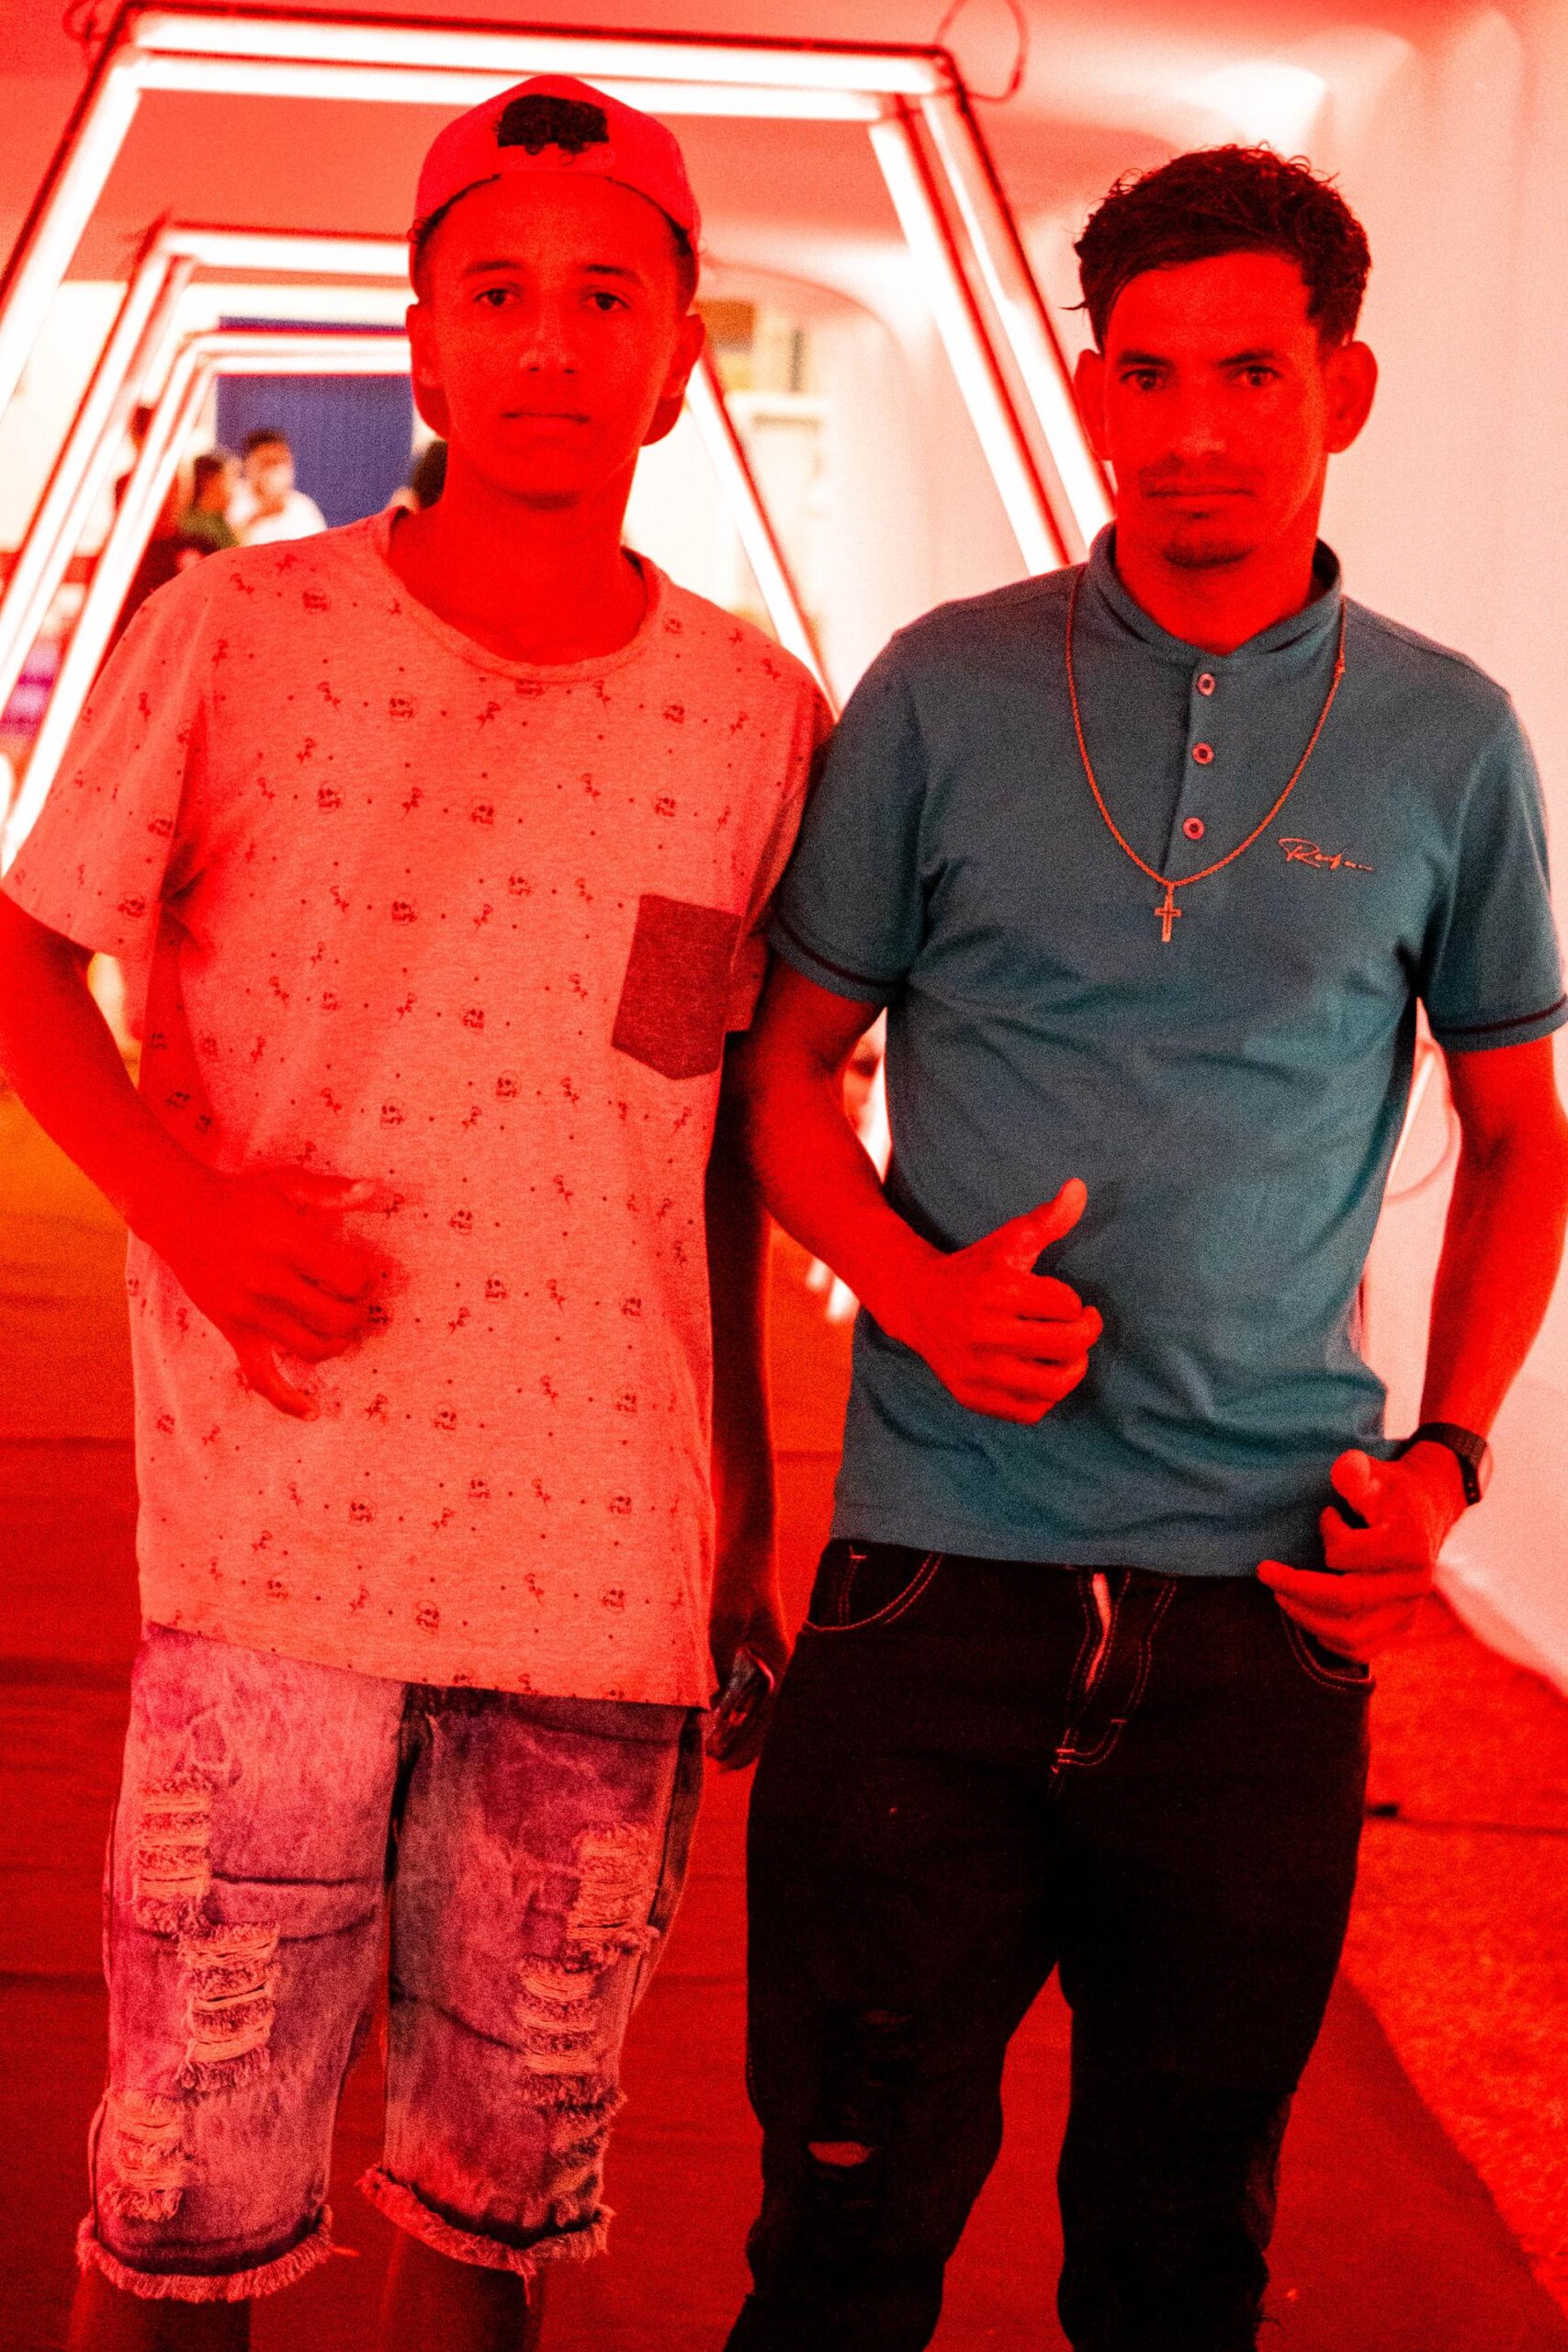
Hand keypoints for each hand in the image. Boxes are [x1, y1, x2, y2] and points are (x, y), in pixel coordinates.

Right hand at [142, 1163, 392, 1417]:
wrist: (178, 1213)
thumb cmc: (240, 1196)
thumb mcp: (287, 1183)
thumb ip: (332, 1191)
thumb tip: (377, 1191)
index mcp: (288, 1243)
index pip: (349, 1279)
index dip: (364, 1281)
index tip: (359, 1275)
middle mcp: (269, 1281)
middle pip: (335, 1317)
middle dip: (357, 1314)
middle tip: (356, 1304)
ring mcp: (249, 1311)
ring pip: (311, 1347)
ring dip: (337, 1343)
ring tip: (340, 1330)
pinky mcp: (233, 1331)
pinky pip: (261, 1376)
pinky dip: (287, 1399)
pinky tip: (312, 1411)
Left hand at [708, 1539, 789, 1772]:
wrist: (744, 1541)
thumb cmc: (739, 1580)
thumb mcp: (725, 1623)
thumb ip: (718, 1663)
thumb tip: (708, 1704)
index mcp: (782, 1662)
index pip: (770, 1718)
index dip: (750, 1745)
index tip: (727, 1763)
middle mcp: (776, 1662)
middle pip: (764, 1716)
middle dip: (742, 1742)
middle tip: (714, 1763)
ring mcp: (762, 1653)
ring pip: (753, 1702)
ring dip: (735, 1725)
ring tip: (711, 1744)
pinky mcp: (748, 1642)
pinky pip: (742, 1683)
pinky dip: (729, 1702)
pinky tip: (709, 1711)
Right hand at [887, 1179, 1101, 1424]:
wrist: (915, 1301)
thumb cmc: (974, 1268)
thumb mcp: (1008, 1240)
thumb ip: (1048, 1219)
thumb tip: (1080, 1187)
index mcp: (997, 1290)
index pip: (1066, 1304)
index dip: (1074, 1302)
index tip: (1064, 1301)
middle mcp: (984, 1332)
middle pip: (1066, 1346)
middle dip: (1084, 1334)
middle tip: (1080, 1327)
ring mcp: (976, 1368)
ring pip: (1051, 1386)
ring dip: (1073, 1370)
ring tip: (1069, 1357)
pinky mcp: (970, 1394)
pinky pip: (1028, 1411)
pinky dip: (1045, 1398)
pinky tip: (1042, 1375)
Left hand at [1258, 1444, 1466, 1660]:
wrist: (1426, 1514)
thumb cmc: (1392, 1493)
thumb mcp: (1376, 1474)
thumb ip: (1357, 1473)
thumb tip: (1344, 1469)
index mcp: (1410, 1546)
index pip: (1349, 1555)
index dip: (1328, 1535)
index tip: (1327, 1516)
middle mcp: (1414, 1584)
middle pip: (1346, 1600)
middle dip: (1296, 1587)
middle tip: (1266, 1572)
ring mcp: (1409, 1611)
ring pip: (1351, 1634)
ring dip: (1307, 1617)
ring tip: (1281, 1595)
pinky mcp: (1400, 1628)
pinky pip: (1361, 1650)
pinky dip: (1328, 1640)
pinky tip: (1306, 1616)